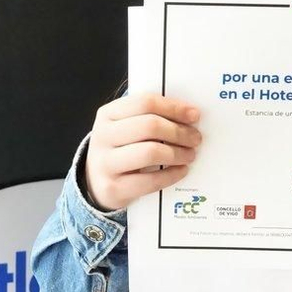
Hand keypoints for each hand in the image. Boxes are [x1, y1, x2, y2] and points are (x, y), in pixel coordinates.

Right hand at [83, 93, 201, 211]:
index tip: (194, 115)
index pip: (145, 102)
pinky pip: (150, 181)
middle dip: (179, 132)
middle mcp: (103, 136)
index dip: (174, 107)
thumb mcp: (126, 126)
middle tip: (195, 138)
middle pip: (149, 126)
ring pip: (150, 152)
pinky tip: (181, 170)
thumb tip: (188, 114)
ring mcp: (105, 163)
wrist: (96, 181)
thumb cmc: (120, 149)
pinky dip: (171, 175)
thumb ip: (149, 116)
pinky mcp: (113, 188)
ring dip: (177, 153)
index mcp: (107, 114)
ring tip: (189, 155)